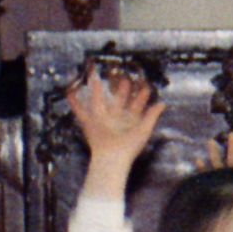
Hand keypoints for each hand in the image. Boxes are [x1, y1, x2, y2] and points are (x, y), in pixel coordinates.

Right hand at [69, 67, 163, 198]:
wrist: (113, 157)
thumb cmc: (130, 146)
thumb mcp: (144, 129)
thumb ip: (152, 115)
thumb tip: (162, 103)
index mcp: (130, 120)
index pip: (136, 103)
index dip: (140, 93)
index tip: (143, 81)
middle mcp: (116, 118)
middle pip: (119, 99)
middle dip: (121, 88)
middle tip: (124, 74)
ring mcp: (102, 119)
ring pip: (99, 101)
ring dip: (97, 90)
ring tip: (95, 77)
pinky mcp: (90, 123)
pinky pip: (80, 111)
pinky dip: (74, 103)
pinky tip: (70, 92)